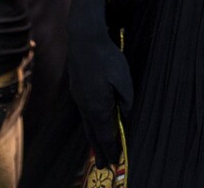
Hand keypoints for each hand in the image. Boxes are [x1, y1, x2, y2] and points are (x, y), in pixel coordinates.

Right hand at [69, 29, 132, 168]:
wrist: (84, 38)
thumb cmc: (107, 57)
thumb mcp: (124, 79)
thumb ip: (127, 100)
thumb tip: (125, 116)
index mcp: (97, 106)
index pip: (105, 135)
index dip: (111, 149)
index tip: (116, 162)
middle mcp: (85, 106)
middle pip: (93, 134)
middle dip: (100, 150)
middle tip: (104, 166)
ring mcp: (79, 98)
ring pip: (87, 124)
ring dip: (93, 139)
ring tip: (98, 151)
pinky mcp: (77, 89)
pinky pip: (85, 114)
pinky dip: (90, 125)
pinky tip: (93, 124)